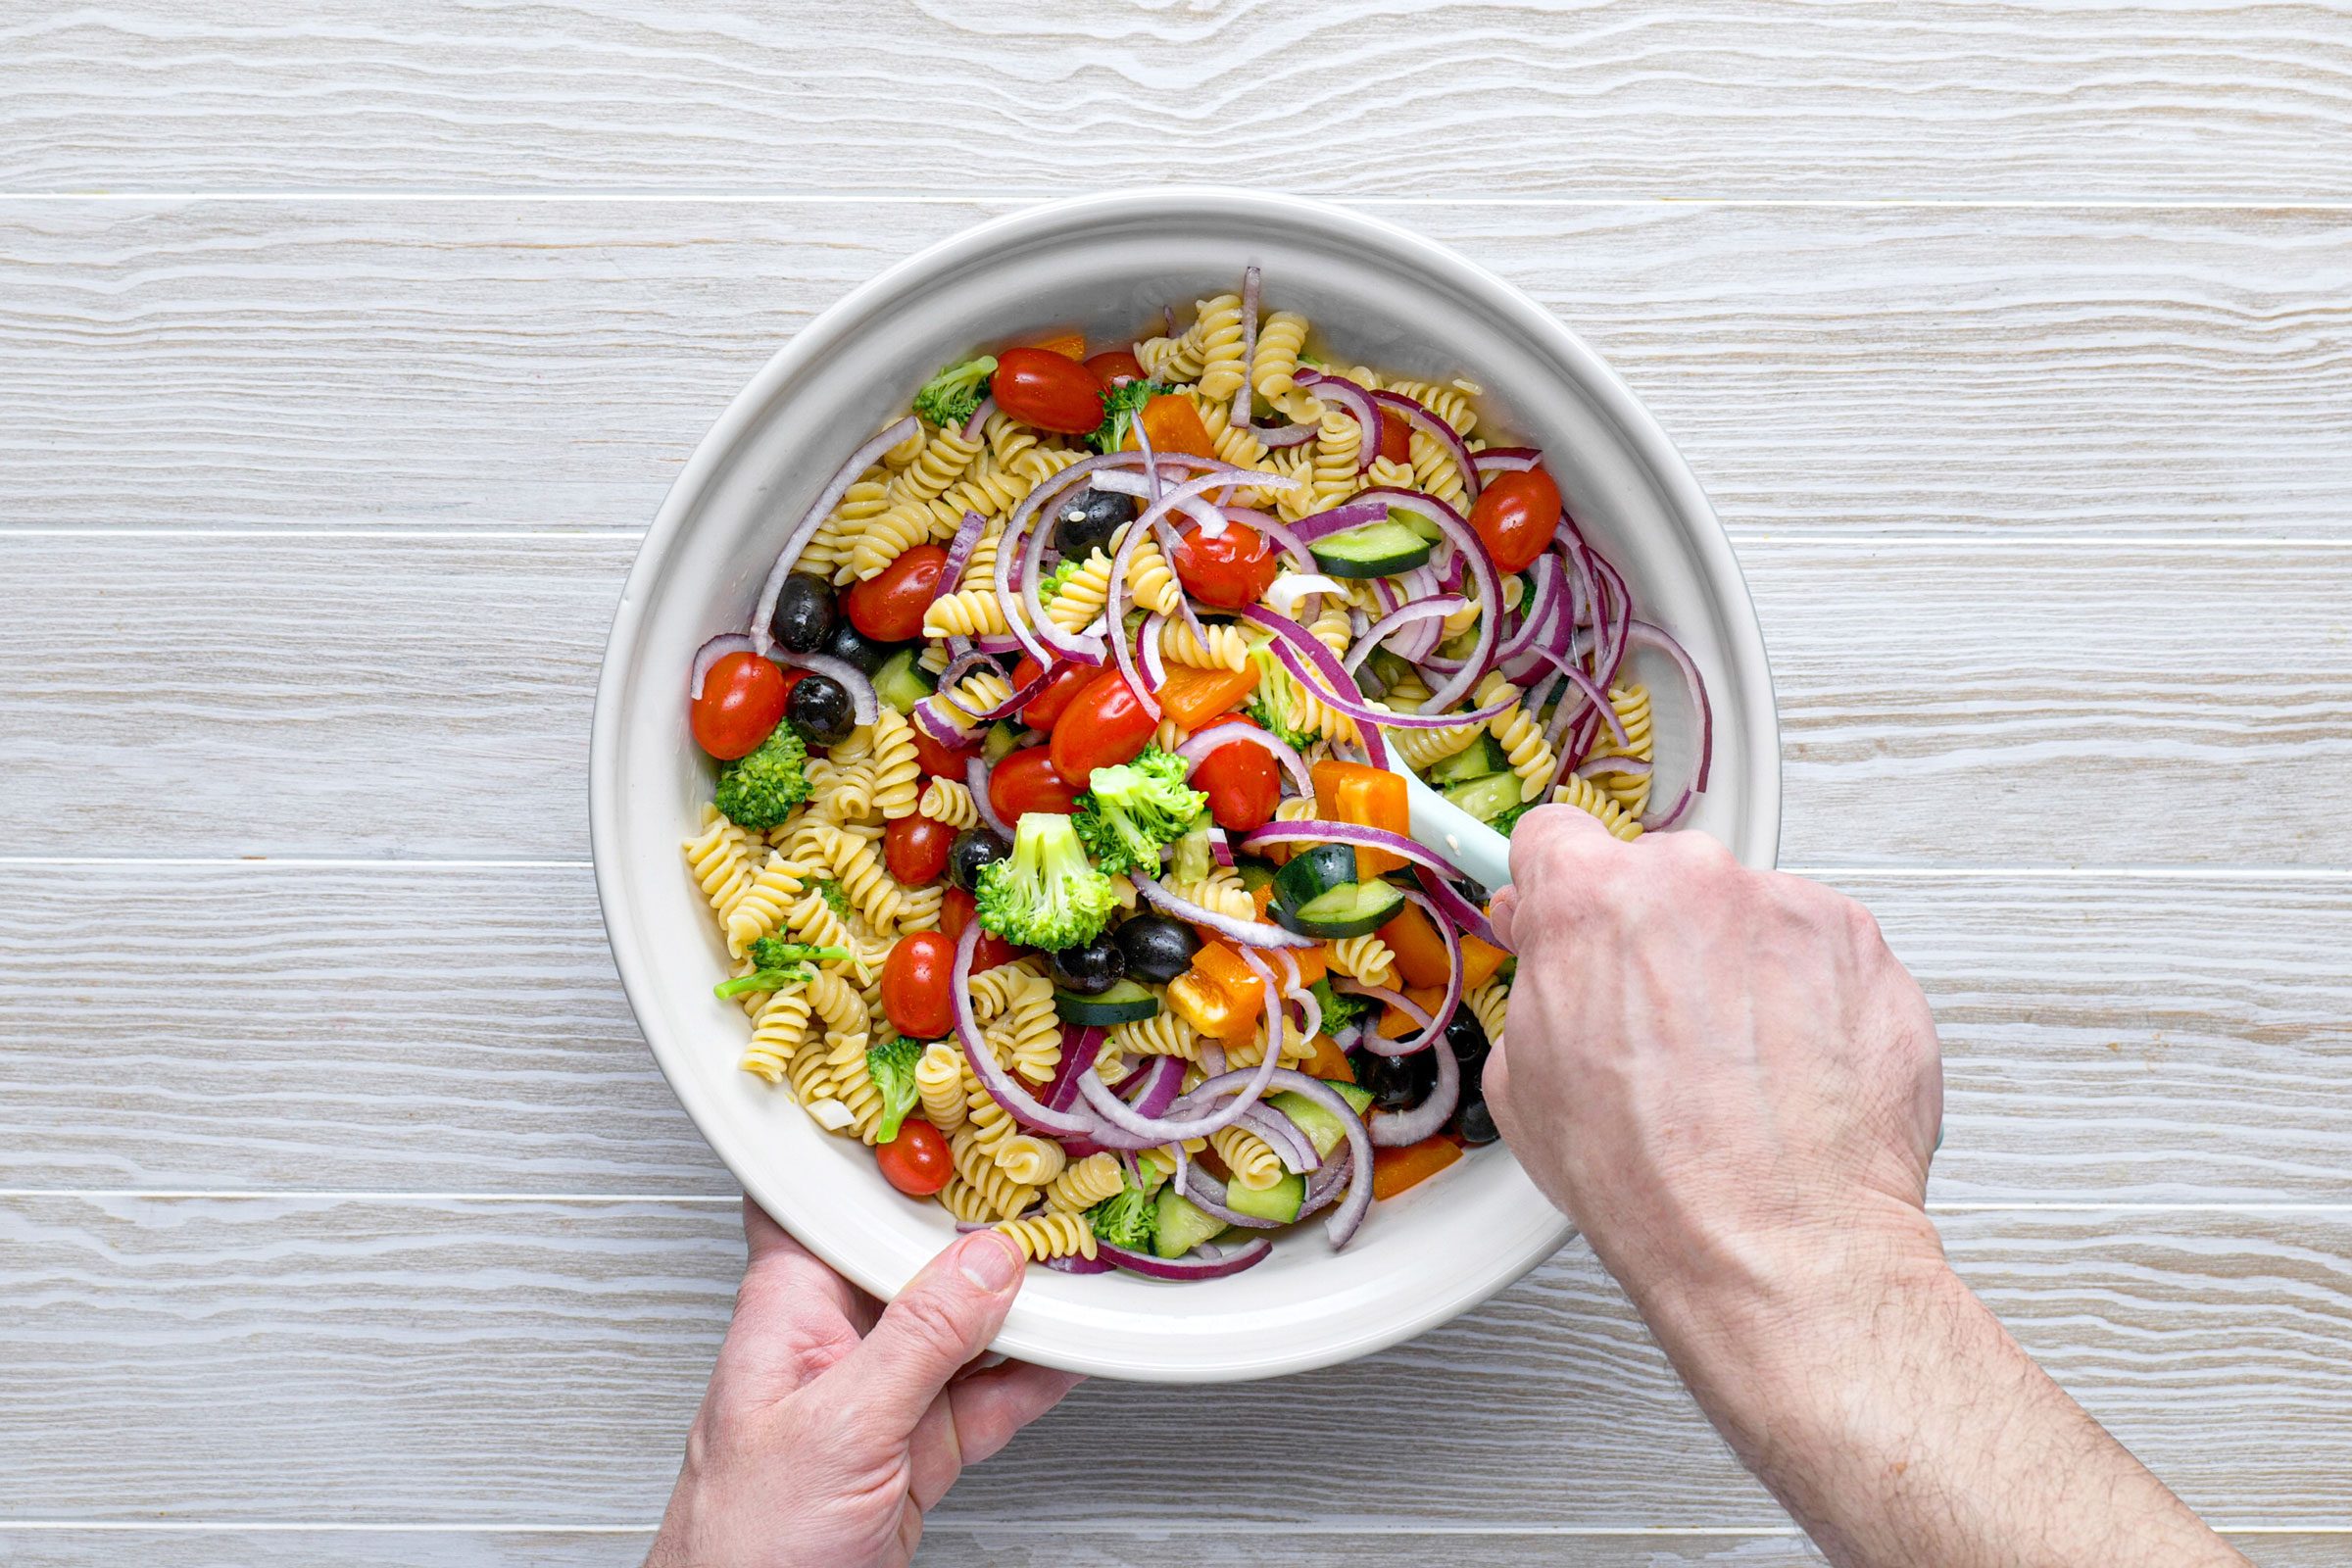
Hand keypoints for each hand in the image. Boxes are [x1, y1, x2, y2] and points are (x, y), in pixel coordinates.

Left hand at [646, 1200, 1080, 1567]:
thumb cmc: (740, 1547)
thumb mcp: (838, 1429)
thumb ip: (917, 1341)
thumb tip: (987, 1263)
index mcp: (789, 1311)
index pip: (826, 1205)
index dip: (881, 1157)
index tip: (955, 1123)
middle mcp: (834, 1343)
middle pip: (914, 1260)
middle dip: (980, 1230)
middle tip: (1051, 1196)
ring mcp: (878, 1398)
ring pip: (962, 1327)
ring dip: (1021, 1304)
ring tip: (1082, 1268)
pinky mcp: (914, 1450)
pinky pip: (986, 1394)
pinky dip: (1033, 1375)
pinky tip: (1073, 1350)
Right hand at [1485, 805, 1944, 1337]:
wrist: (1776, 1244)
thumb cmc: (1655, 1182)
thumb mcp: (1525, 1085)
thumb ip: (1535, 985)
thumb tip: (1548, 955)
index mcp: (1593, 900)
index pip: (1557, 837)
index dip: (1557, 888)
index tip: (1568, 917)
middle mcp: (1695, 881)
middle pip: (1661, 875)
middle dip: (1656, 936)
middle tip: (1656, 1026)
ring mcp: (1789, 908)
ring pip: (1747, 914)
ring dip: (1738, 967)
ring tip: (1735, 1068)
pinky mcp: (1864, 947)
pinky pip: (1820, 951)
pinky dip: (1809, 997)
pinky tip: (1789, 1073)